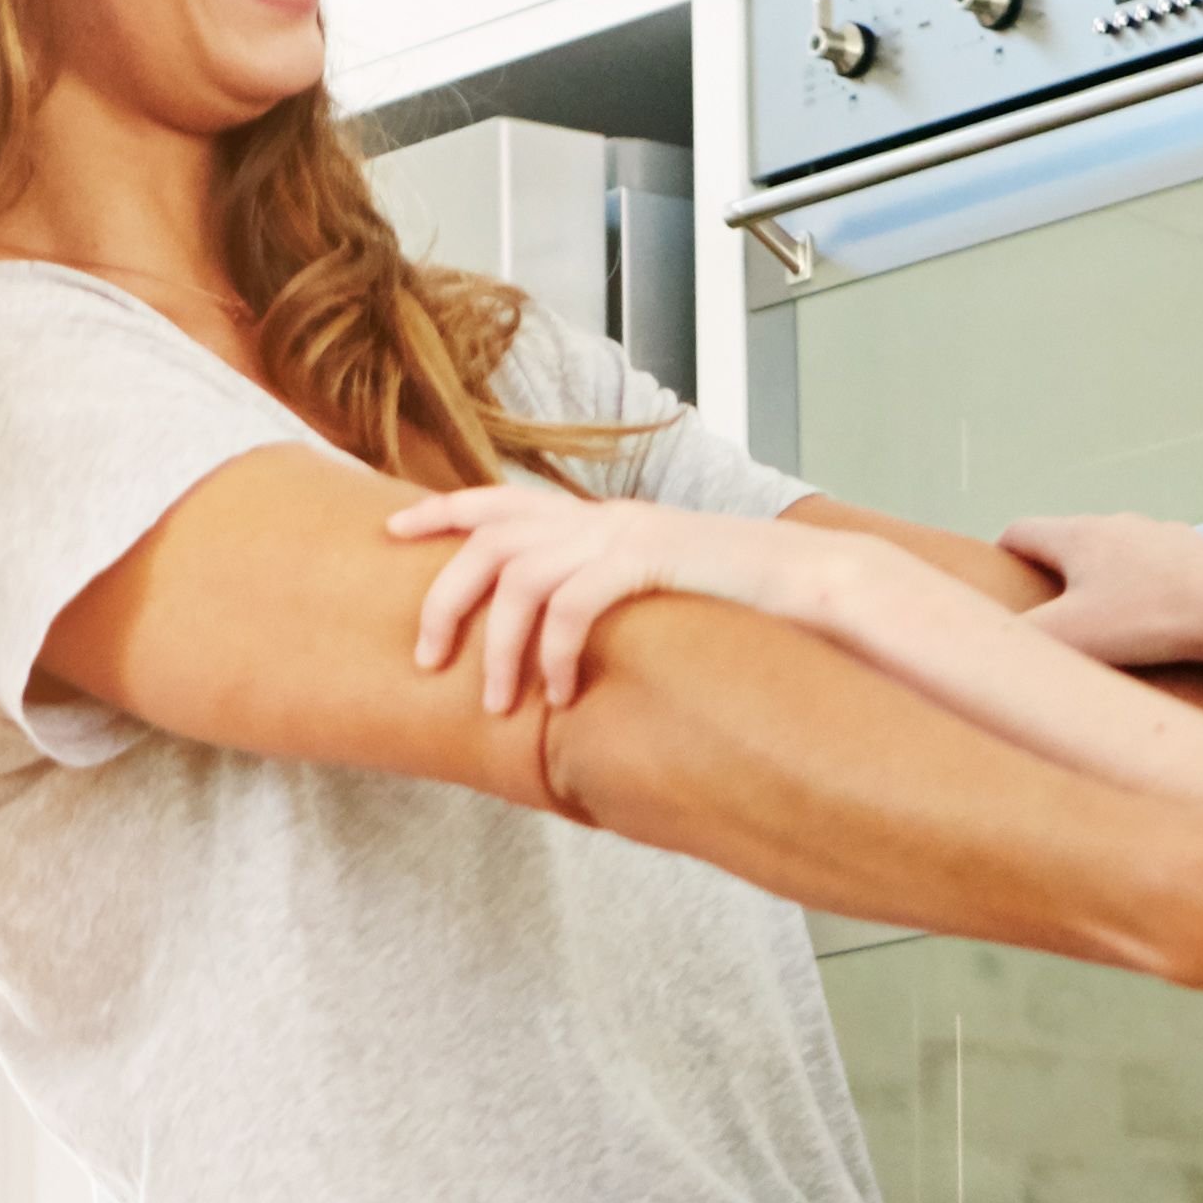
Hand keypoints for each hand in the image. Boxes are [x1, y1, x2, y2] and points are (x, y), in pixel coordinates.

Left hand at [388, 483, 776, 717]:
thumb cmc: (728, 601)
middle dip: (443, 600)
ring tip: (498, 702)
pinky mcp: (651, 559)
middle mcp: (599, 516)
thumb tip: (551, 640)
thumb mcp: (648, 591)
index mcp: (594, 518)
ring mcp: (624, 534)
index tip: (393, 531)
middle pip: (487, 540)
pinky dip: (555, 653)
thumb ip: (598, 597)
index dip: (441, 511)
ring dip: (499, 646)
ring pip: (522, 578)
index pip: (498, 500)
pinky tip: (559, 695)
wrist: (808, 583)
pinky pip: (575, 603)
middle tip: (426, 660)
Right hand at [999, 506, 1202, 675]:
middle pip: (1070, 544)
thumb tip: (984, 645)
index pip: (1021, 531)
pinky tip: (1154, 629)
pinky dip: (1147, 596)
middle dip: (1054, 577)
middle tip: (1048, 617)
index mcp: (1080, 536)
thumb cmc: (1150, 620)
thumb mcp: (1069, 638)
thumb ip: (1019, 640)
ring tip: (1106, 627)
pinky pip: (1159, 574)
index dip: (1000, 557)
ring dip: (1104, 585)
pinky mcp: (1199, 557)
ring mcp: (1164, 536)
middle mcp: (1120, 525)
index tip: (995, 583)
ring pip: (1118, 558)